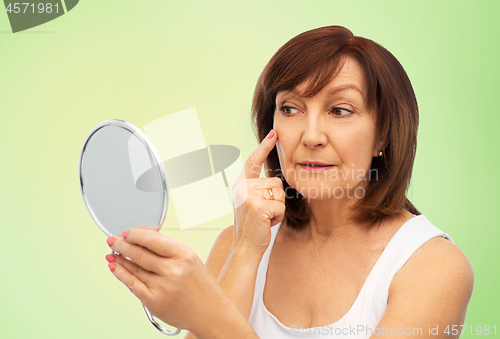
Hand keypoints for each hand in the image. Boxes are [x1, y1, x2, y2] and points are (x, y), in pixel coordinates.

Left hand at [104, 227, 227, 333]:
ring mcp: (162, 287)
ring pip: (133, 268)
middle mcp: (173, 270)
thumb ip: (168, 249)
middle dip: (122, 244)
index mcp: (184, 255)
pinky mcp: (154, 302)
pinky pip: (131, 284)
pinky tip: (114, 266)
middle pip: (139, 253)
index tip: (128, 232)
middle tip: (113, 239)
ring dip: (118, 258)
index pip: (152, 239)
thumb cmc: (201, 287)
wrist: (210, 313)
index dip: (135, 234)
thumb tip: (143, 239)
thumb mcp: (191, 260)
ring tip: (112, 252)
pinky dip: (120, 273)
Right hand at [231, 129, 285, 256]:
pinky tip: (267, 222)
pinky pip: (280, 206)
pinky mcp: (258, 206)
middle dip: (276, 198)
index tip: (274, 133)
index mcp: (240, 184)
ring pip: (280, 193)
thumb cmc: (253, 225)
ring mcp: (249, 196)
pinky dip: (278, 216)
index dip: (264, 146)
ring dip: (277, 207)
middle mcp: (242, 187)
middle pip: (275, 182)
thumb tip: (274, 178)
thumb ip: (259, 187)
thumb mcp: (252, 201)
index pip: (253, 161)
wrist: (245, 246)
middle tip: (263, 212)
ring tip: (264, 217)